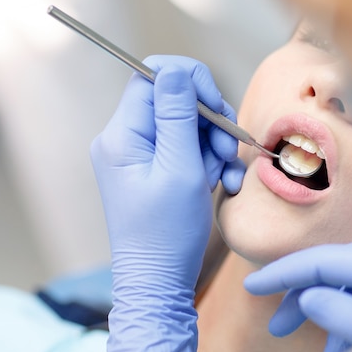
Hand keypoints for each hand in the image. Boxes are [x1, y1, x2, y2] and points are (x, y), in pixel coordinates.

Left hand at [91, 55, 244, 351]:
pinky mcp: (158, 170)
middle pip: (176, 100)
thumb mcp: (180, 169)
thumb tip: (175, 70)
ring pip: (189, 125)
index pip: (153, 77)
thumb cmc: (167, 232)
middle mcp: (128, 139)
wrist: (159, 281)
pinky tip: (225, 183)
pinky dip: (211, 161)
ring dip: (216, 145)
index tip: (217, 107)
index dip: (191, 82)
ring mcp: (143, 155)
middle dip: (211, 121)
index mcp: (123, 135)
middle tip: (228, 150)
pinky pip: (190, 149)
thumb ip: (179, 116)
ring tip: (227, 174)